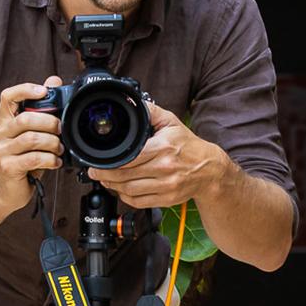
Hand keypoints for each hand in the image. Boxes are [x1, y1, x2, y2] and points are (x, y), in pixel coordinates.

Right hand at [0, 76, 64, 213]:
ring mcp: (2, 151)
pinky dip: (50, 160)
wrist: (4, 191)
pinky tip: (55, 162)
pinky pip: (34, 158)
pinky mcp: (8, 167)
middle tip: (60, 130)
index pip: (8, 97)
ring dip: (52, 143)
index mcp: (5, 122)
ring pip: (32, 139)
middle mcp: (0, 134)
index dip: (25, 89)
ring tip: (59, 149)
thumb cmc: (21, 160)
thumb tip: (54, 81)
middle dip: (49, 123)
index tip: (44, 91)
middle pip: (25, 118)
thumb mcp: (31, 135)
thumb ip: (41, 110)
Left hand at [89, 102, 215, 208]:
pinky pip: (139, 202)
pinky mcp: (167, 199)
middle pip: (126, 176)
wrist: (210, 170)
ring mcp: (166, 186)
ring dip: (113, 187)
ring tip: (106, 181)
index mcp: (163, 147)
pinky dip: (126, 197)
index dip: (110, 162)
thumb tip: (135, 102)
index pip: (129, 158)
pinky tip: (122, 190)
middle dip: (106, 176)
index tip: (99, 162)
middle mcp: (165, 168)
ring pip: (130, 190)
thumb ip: (152, 112)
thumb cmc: (189, 146)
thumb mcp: (172, 122)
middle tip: (96, 173)